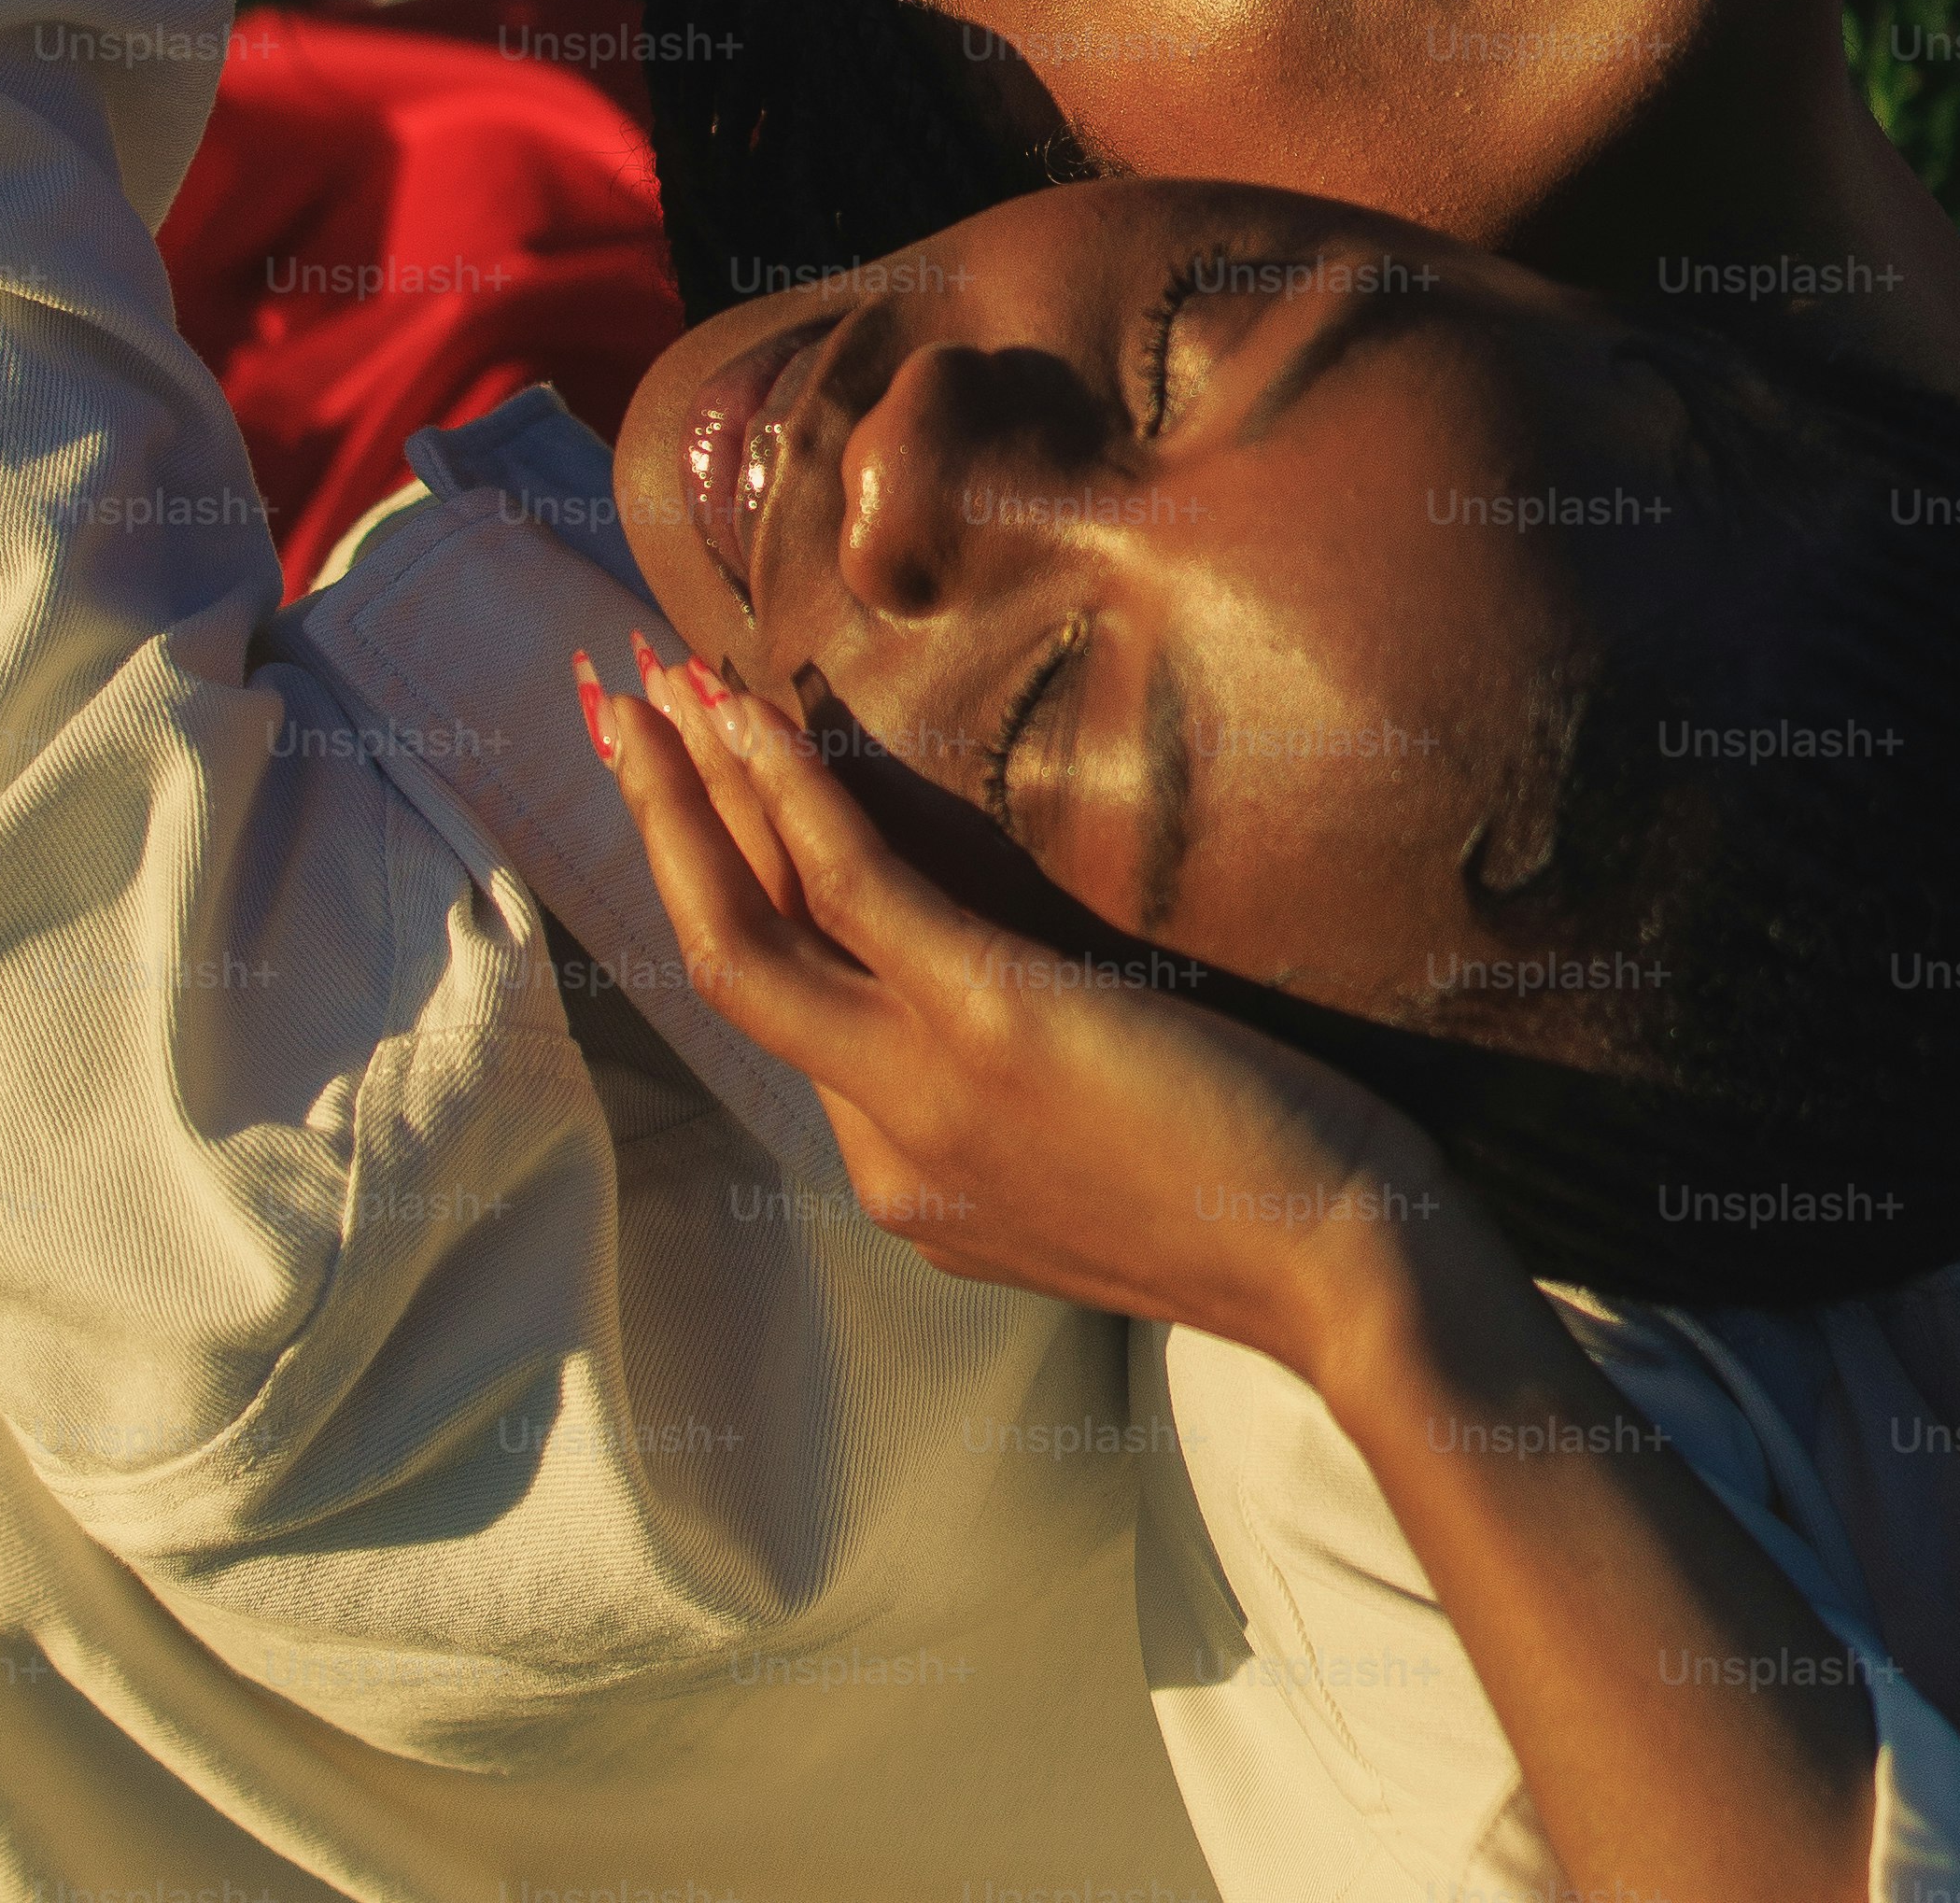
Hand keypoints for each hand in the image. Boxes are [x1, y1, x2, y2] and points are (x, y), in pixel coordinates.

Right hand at [589, 644, 1459, 1380]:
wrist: (1345, 1272)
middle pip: (726, 964)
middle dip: (659, 828)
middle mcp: (885, 1147)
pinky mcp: (985, 1023)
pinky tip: (752, 716)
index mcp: (909, 1182)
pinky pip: (850, 892)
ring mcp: (921, 1093)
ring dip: (685, 794)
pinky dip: (788, 796)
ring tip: (644, 686)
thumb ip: (1018, 1097)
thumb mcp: (1101, 1166)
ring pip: (745, 931)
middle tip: (613, 710)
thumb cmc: (1269, 1206)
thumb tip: (993, 986)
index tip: (698, 791)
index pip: (794, 1010)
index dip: (729, 885)